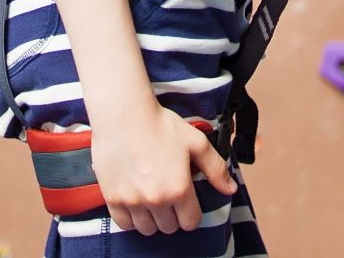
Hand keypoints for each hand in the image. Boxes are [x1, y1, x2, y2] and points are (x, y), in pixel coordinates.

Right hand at [90, 100, 234, 234]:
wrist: (124, 115)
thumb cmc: (161, 125)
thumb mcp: (196, 142)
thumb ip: (216, 168)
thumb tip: (230, 189)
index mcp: (179, 189)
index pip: (190, 222)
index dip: (191, 213)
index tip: (186, 203)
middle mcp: (157, 200)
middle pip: (169, 227)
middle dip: (172, 216)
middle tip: (168, 196)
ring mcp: (133, 201)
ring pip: (147, 229)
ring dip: (151, 219)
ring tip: (151, 200)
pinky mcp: (113, 198)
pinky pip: (124, 224)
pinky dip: (131, 218)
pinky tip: (135, 202)